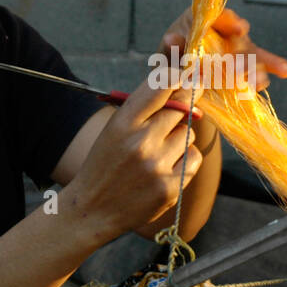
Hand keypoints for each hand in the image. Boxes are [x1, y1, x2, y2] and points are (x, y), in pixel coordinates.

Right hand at [66, 71, 205, 241]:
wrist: (93, 209)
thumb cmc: (106, 162)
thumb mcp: (115, 128)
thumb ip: (143, 106)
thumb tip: (181, 79)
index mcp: (123, 122)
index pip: (161, 85)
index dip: (177, 77)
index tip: (183, 78)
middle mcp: (140, 142)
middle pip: (181, 108)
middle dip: (183, 107)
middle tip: (178, 113)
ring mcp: (156, 166)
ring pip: (188, 134)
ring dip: (179, 139)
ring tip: (158, 152)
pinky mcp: (169, 187)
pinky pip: (194, 158)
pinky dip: (185, 160)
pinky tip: (166, 168)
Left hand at [157, 8, 286, 93]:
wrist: (179, 81)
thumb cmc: (170, 64)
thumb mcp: (166, 57)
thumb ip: (171, 49)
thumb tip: (172, 39)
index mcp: (199, 19)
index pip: (216, 15)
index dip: (230, 21)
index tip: (240, 28)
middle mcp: (220, 29)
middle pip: (236, 38)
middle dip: (242, 55)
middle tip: (244, 69)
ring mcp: (234, 46)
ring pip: (250, 53)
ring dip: (258, 66)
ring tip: (260, 80)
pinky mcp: (244, 63)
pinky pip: (259, 64)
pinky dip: (273, 67)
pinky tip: (286, 70)